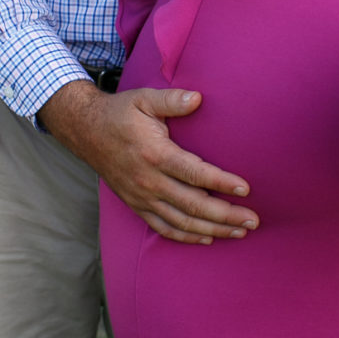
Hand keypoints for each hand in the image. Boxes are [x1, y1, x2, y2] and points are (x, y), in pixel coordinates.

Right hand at [38, 79, 257, 243]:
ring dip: (212, 230)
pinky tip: (207, 239)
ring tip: (240, 233)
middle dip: (226, 215)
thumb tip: (198, 98)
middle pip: (193, 205)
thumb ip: (172, 100)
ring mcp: (141, 197)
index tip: (245, 189)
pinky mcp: (136, 205)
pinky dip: (186, 237)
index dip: (221, 183)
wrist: (84, 131)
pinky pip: (163, 228)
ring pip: (182, 222)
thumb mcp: (144, 99)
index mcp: (155, 154)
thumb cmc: (119, 113)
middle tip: (253, 221)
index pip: (194, 174)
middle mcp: (149, 181)